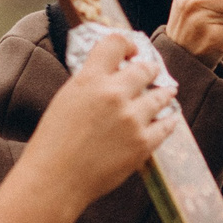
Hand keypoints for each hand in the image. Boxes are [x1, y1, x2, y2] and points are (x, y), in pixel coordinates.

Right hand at [23, 32, 175, 213]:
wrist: (55, 179)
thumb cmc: (53, 142)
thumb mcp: (66, 99)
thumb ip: (90, 82)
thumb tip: (109, 72)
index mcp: (90, 79)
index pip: (116, 43)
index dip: (126, 43)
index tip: (130, 50)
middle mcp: (114, 94)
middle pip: (145, 68)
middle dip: (149, 69)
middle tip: (151, 71)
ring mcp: (132, 119)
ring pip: (161, 95)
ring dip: (164, 92)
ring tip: (167, 91)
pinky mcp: (143, 143)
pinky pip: (166, 125)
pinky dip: (168, 120)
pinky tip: (169, 118)